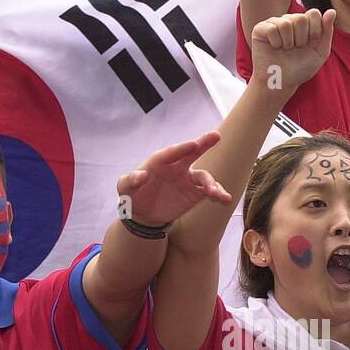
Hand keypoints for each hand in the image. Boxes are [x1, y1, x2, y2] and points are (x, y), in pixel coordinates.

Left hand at [116, 132, 231, 226]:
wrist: (143, 213)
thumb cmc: (132, 195)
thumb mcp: (124, 188)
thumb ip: (130, 180)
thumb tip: (140, 175)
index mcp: (159, 161)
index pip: (172, 152)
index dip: (182, 148)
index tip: (194, 144)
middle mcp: (176, 166)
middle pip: (192, 153)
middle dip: (204, 144)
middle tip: (216, 136)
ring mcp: (187, 179)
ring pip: (203, 177)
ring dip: (211, 183)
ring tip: (215, 193)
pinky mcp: (195, 193)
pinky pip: (209, 191)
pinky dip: (218, 193)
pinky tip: (224, 198)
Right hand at [250, 8, 335, 97]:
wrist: (282, 82)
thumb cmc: (301, 69)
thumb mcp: (320, 52)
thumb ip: (327, 31)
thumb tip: (332, 11)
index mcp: (304, 22)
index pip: (314, 13)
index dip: (314, 32)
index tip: (309, 44)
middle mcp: (289, 19)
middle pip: (301, 18)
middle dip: (301, 38)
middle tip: (295, 49)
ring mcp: (274, 22)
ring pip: (286, 23)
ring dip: (288, 42)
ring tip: (285, 50)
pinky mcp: (260, 29)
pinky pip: (272, 29)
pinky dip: (276, 43)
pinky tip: (274, 48)